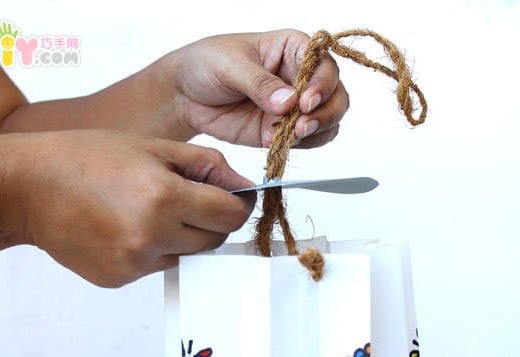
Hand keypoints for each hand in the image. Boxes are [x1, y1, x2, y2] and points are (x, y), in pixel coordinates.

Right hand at [10, 130, 254, 286]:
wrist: (26, 188)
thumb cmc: (86, 157)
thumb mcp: (153, 147)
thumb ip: (207, 166)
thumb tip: (243, 187)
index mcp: (164, 198)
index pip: (232, 216)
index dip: (238, 205)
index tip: (232, 197)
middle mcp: (151, 237)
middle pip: (215, 241)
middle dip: (212, 220)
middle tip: (188, 199)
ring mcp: (133, 263)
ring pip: (187, 256)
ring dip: (183, 236)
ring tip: (148, 209)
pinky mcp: (118, 278)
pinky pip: (157, 266)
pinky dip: (154, 249)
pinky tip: (125, 225)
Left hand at [170, 29, 348, 147]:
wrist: (184, 95)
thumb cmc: (206, 64)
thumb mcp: (230, 66)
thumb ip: (260, 84)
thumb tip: (288, 102)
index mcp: (292, 49)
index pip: (323, 64)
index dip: (321, 84)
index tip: (305, 101)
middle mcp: (300, 77)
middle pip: (335, 95)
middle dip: (326, 112)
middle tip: (303, 125)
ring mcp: (294, 106)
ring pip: (327, 120)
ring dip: (317, 131)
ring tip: (294, 136)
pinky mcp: (282, 130)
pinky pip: (306, 140)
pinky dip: (301, 145)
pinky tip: (281, 143)